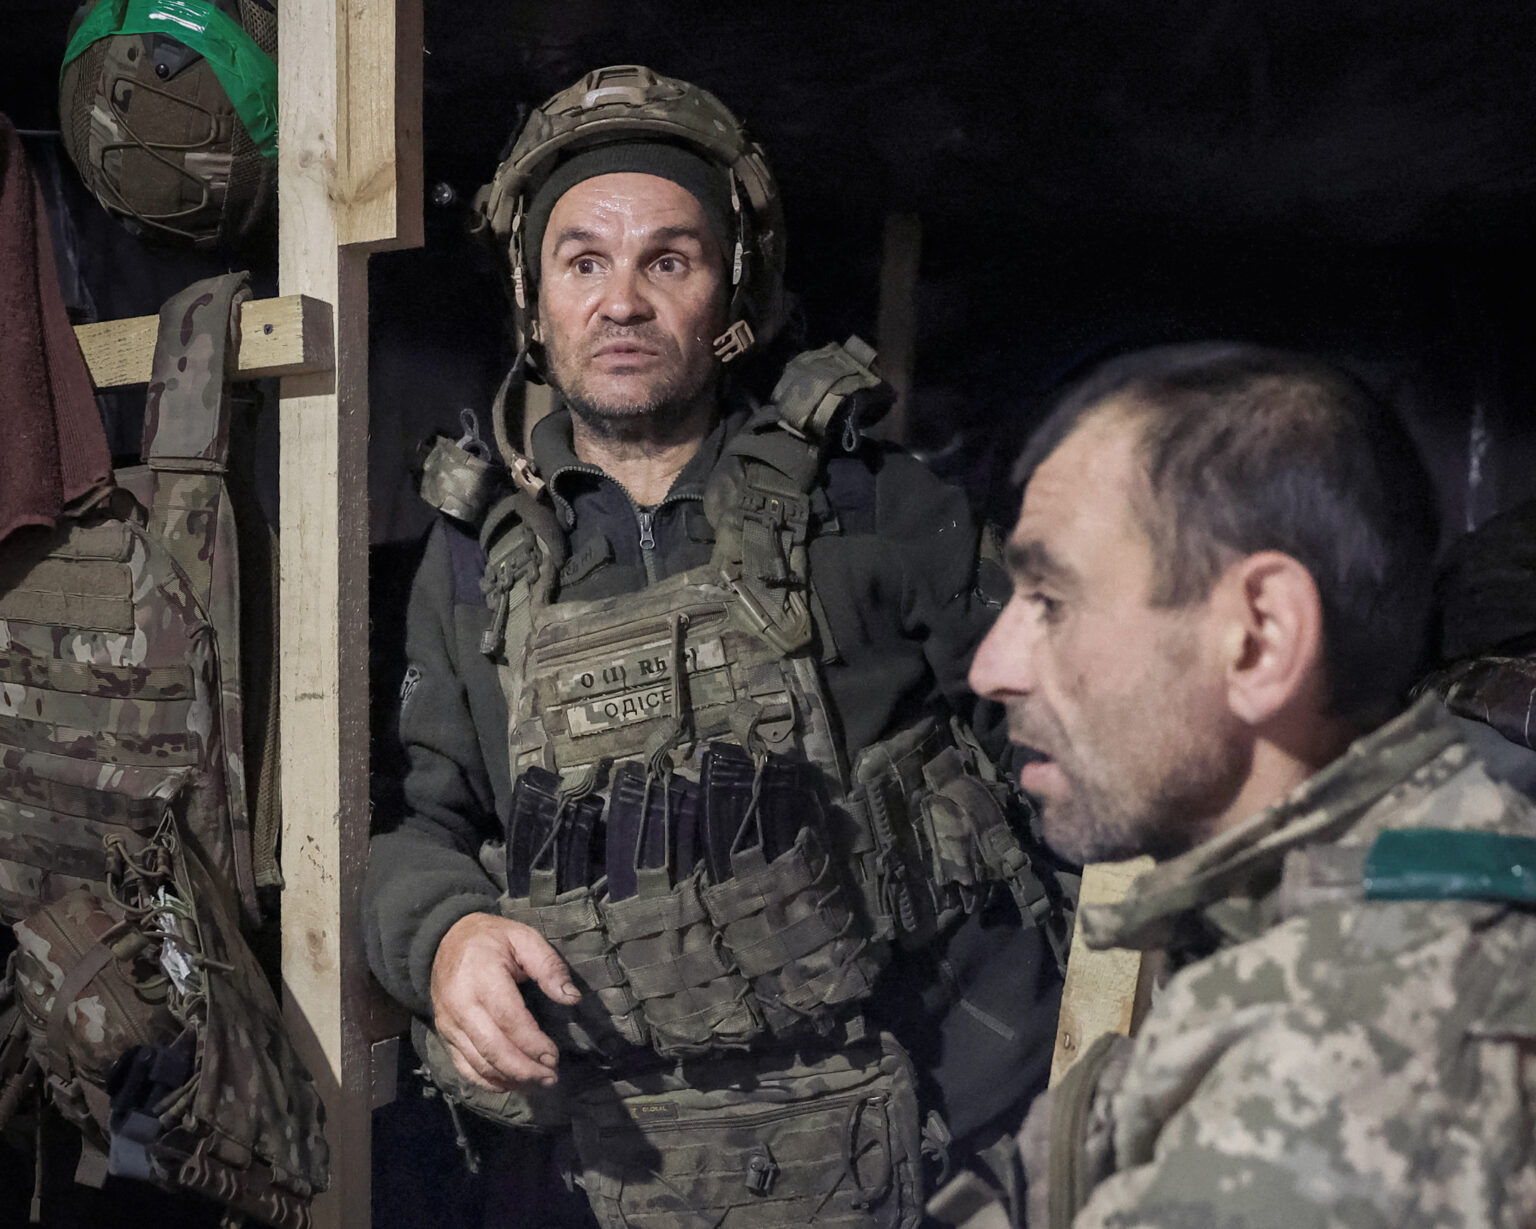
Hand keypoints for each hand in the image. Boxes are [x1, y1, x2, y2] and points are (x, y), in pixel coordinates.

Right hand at [429, 912, 580, 1092]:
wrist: (445, 939)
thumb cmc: (491, 939)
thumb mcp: (524, 937)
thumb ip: (549, 966)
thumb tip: (571, 998)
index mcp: (482, 978)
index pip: (509, 1020)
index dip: (533, 1044)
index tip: (554, 1057)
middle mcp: (461, 1005)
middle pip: (493, 1049)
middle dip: (525, 1069)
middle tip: (551, 1078)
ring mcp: (449, 1024)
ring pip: (479, 1063)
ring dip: (510, 1079)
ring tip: (538, 1083)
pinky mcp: (445, 1035)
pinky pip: (464, 1067)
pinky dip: (488, 1082)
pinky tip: (511, 1084)